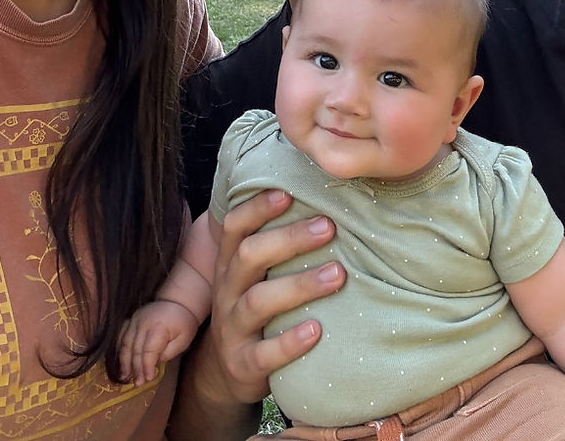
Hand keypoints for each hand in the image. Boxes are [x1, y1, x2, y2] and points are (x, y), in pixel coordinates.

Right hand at [119, 300, 198, 385]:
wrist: (177, 302)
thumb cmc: (183, 323)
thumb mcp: (183, 340)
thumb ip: (168, 353)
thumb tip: (154, 363)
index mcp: (158, 327)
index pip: (149, 351)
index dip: (147, 366)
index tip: (148, 379)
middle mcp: (143, 322)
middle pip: (136, 349)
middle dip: (136, 368)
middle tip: (138, 383)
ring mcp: (135, 319)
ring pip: (126, 343)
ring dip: (124, 361)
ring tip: (124, 376)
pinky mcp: (131, 319)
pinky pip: (122, 335)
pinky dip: (120, 349)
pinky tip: (120, 360)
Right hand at [207, 189, 344, 404]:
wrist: (226, 371)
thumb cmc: (254, 308)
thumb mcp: (253, 276)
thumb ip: (274, 245)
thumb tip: (321, 203)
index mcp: (229, 264)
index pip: (234, 227)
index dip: (257, 208)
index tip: (288, 193)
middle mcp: (227, 291)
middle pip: (249, 256)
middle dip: (289, 239)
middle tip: (328, 227)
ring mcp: (232, 328)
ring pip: (258, 301)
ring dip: (299, 285)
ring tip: (337, 274)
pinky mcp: (243, 365)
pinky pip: (264, 354)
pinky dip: (290, 342)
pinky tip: (317, 330)